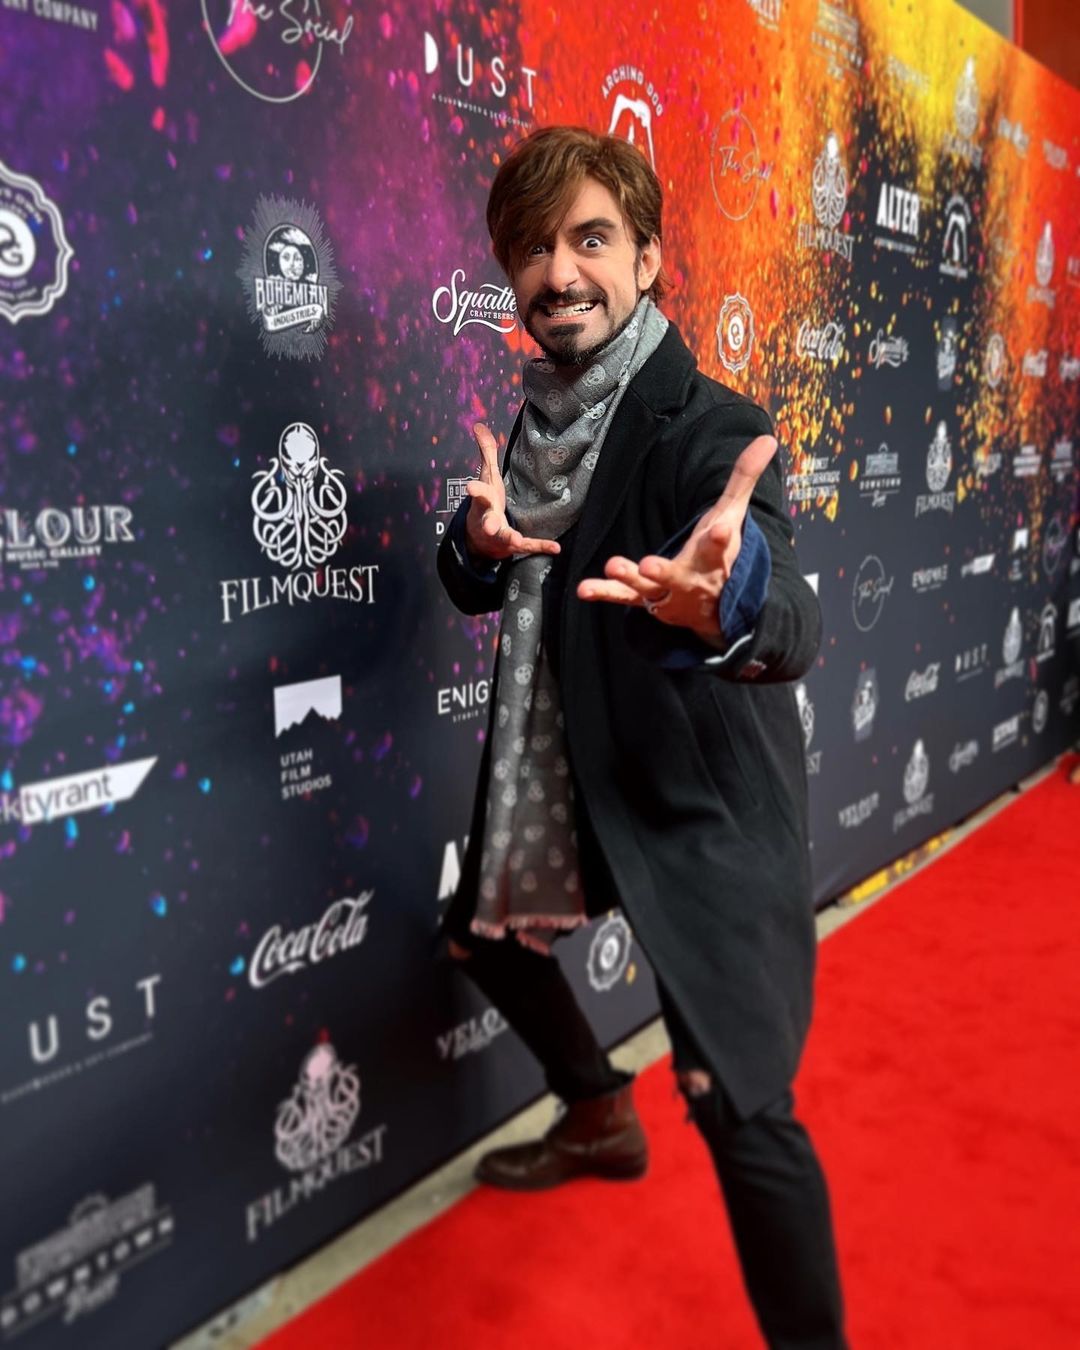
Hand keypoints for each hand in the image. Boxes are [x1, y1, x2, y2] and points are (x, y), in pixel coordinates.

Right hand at [464, 423, 560, 560]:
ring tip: (515, 540)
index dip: (475, 489)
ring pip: (505, 537)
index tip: (469, 487)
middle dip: (488, 523)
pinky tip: (556, 549)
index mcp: (484, 501)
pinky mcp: (514, 546)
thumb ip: (485, 452)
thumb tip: (478, 424)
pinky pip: (528, 547)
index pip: (479, 493)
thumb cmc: (487, 502)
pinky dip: (541, 547)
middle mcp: (489, 519)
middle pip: (487, 520)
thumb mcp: (487, 476)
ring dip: (510, 539)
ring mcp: (501, 534)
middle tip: (489, 526)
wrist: (481, 537)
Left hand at [576, 435, 776, 637]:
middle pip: (678, 574)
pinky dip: (605, 592)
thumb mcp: (732, 516)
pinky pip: (624, 596)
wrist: (717, 608)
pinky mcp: (647, 600)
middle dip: (665, 571)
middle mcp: (691, 578)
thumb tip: (768, 439)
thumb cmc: (722, 556)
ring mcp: (666, 592)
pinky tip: (584, 588)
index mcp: (714, 557)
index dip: (720, 538)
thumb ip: (743, 479)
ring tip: (614, 566)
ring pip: (648, 587)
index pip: (719, 545)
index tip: (721, 529)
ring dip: (631, 578)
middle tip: (650, 565)